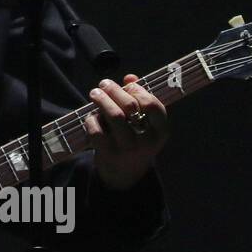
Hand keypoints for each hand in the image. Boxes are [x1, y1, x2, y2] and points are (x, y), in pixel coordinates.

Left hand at [83, 75, 169, 190]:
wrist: (125, 174)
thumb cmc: (135, 139)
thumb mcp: (144, 123)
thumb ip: (139, 99)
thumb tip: (129, 77)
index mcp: (160, 131)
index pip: (154, 106)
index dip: (139, 91)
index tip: (128, 84)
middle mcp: (147, 141)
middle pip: (130, 106)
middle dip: (114, 90)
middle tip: (103, 84)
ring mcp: (128, 148)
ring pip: (114, 116)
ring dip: (102, 100)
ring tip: (94, 93)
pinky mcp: (109, 154)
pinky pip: (97, 130)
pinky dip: (91, 120)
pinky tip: (91, 116)